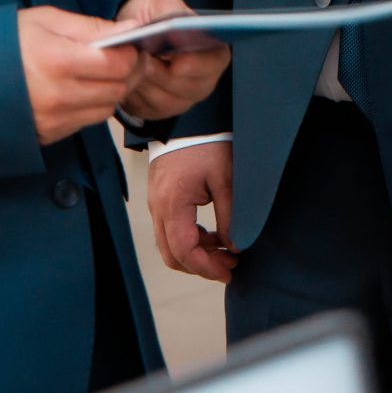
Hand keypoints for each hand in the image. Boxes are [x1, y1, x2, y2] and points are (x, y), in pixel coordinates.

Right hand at [17, 6, 137, 146]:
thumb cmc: (5, 42)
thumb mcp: (45, 20)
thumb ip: (91, 26)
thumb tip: (131, 28)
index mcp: (58, 60)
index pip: (118, 64)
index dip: (130, 53)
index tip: (126, 45)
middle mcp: (58, 95)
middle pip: (118, 89)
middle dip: (125, 72)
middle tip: (116, 58)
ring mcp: (54, 119)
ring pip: (106, 109)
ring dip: (109, 91)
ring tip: (93, 73)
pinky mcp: (50, 134)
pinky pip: (86, 122)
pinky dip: (90, 106)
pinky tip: (76, 90)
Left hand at [115, 0, 230, 121]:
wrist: (132, 31)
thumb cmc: (153, 16)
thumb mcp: (161, 3)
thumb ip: (169, 11)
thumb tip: (172, 25)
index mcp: (211, 51)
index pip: (214, 63)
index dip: (197, 65)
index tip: (176, 64)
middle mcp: (202, 79)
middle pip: (189, 89)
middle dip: (162, 75)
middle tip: (143, 60)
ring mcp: (181, 98)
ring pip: (165, 101)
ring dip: (145, 84)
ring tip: (130, 66)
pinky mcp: (159, 110)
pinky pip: (147, 109)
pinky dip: (134, 95)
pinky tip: (125, 78)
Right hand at [145, 141, 235, 281]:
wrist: (189, 120)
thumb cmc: (208, 144)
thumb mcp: (226, 179)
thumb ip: (231, 216)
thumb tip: (235, 247)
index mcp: (173, 203)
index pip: (184, 251)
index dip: (206, 268)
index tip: (229, 271)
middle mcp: (158, 207)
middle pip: (172, 254)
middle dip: (201, 266)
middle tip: (229, 266)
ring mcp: (156, 203)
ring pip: (169, 244)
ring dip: (196, 254)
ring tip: (226, 251)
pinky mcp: (160, 198)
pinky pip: (170, 230)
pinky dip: (190, 239)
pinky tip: (213, 236)